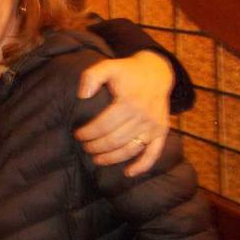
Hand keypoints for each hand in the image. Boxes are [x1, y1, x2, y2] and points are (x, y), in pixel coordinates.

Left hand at [75, 50, 173, 176]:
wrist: (156, 72)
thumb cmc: (127, 71)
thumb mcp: (108, 66)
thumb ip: (92, 76)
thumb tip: (82, 95)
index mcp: (129, 102)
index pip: (103, 125)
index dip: (88, 133)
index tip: (78, 135)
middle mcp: (143, 116)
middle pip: (114, 140)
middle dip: (96, 147)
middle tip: (85, 147)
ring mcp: (154, 126)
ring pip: (130, 150)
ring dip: (111, 158)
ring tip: (96, 158)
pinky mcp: (162, 132)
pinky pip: (153, 153)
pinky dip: (142, 166)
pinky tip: (128, 173)